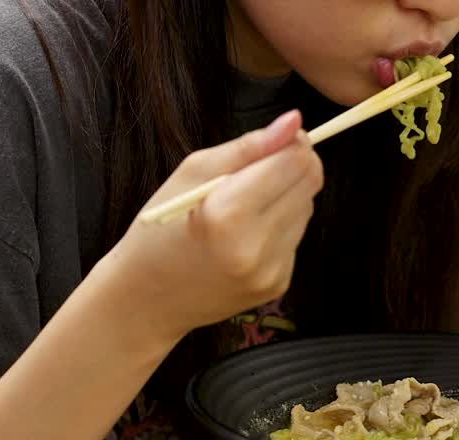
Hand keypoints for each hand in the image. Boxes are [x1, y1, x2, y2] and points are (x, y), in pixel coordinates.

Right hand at [99, 110, 323, 344]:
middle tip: (263, 168)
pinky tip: (246, 235)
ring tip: (246, 207)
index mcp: (227, 214)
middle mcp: (255, 247)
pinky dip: (279, 228)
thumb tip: (294, 121)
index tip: (278, 139)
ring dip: (286, 197)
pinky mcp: (277, 285)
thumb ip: (247, 147)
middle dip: (293, 166)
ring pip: (307, 209)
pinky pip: (295, 239)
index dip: (293, 143)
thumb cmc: (162, 228)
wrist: (148, 298)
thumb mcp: (191, 173)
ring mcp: (269, 271)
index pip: (294, 162)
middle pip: (310, 183)